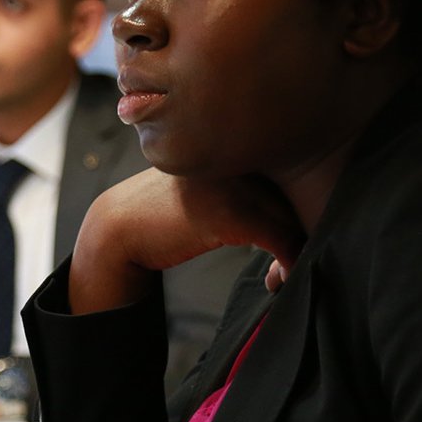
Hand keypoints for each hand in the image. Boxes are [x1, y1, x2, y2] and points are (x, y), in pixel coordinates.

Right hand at [71, 169, 304, 313]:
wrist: (121, 226)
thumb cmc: (168, 209)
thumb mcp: (210, 185)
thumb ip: (247, 185)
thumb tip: (291, 211)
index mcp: (237, 143)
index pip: (290, 171)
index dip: (298, 207)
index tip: (289, 238)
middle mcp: (239, 156)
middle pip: (296, 193)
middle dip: (300, 230)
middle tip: (289, 261)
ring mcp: (235, 183)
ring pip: (292, 216)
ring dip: (296, 249)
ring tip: (282, 273)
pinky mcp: (229, 213)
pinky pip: (279, 237)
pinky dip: (286, 261)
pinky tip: (275, 279)